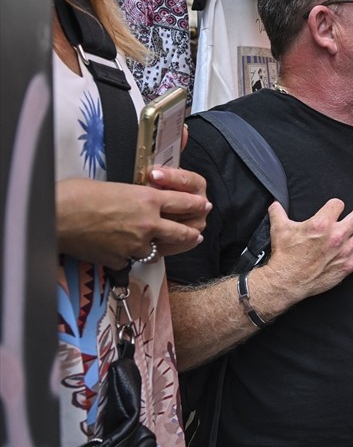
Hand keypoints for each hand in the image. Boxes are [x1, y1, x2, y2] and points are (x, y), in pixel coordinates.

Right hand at [56, 176, 210, 267]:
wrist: (56, 216)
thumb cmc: (77, 194)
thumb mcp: (116, 186)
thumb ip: (137, 197)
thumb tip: (143, 201)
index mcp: (149, 199)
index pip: (186, 203)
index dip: (197, 206)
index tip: (203, 206)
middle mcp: (148, 224)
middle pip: (184, 233)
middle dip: (193, 234)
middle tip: (198, 233)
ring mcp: (136, 245)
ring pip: (162, 251)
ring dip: (168, 248)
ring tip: (172, 245)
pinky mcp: (120, 260)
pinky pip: (134, 260)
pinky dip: (134, 256)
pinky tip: (132, 252)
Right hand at [261, 198, 352, 304]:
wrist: (286, 281)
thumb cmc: (284, 255)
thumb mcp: (279, 229)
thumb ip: (278, 213)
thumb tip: (275, 203)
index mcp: (321, 223)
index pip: (339, 204)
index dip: (335, 206)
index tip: (333, 211)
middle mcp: (336, 235)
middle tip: (351, 217)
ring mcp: (344, 251)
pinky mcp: (348, 265)